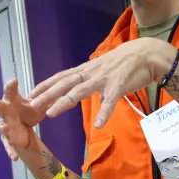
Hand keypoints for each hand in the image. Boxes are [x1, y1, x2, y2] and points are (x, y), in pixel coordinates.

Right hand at [0, 78, 42, 160]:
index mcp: (12, 100)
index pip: (10, 91)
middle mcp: (5, 111)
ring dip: (1, 127)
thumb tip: (63, 93)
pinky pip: (7, 145)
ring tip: (5, 128)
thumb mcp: (40, 107)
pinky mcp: (7, 139)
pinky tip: (15, 157)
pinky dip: (10, 151)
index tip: (14, 80)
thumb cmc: (29, 112)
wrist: (25, 127)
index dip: (10, 86)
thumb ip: (48, 101)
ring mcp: (4, 125)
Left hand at [30, 38, 172, 126]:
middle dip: (46, 94)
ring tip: (50, 113)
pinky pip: (110, 101)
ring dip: (63, 102)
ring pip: (79, 91)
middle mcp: (91, 73)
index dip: (46, 85)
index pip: (61, 77)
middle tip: (32, 105)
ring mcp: (103, 79)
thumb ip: (91, 80)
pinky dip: (104, 113)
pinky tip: (97, 125)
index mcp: (86, 69)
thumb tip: (82, 89)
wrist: (148, 54)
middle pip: (64, 84)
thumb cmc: (125, 63)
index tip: (31, 94)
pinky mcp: (118, 86)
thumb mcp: (102, 69)